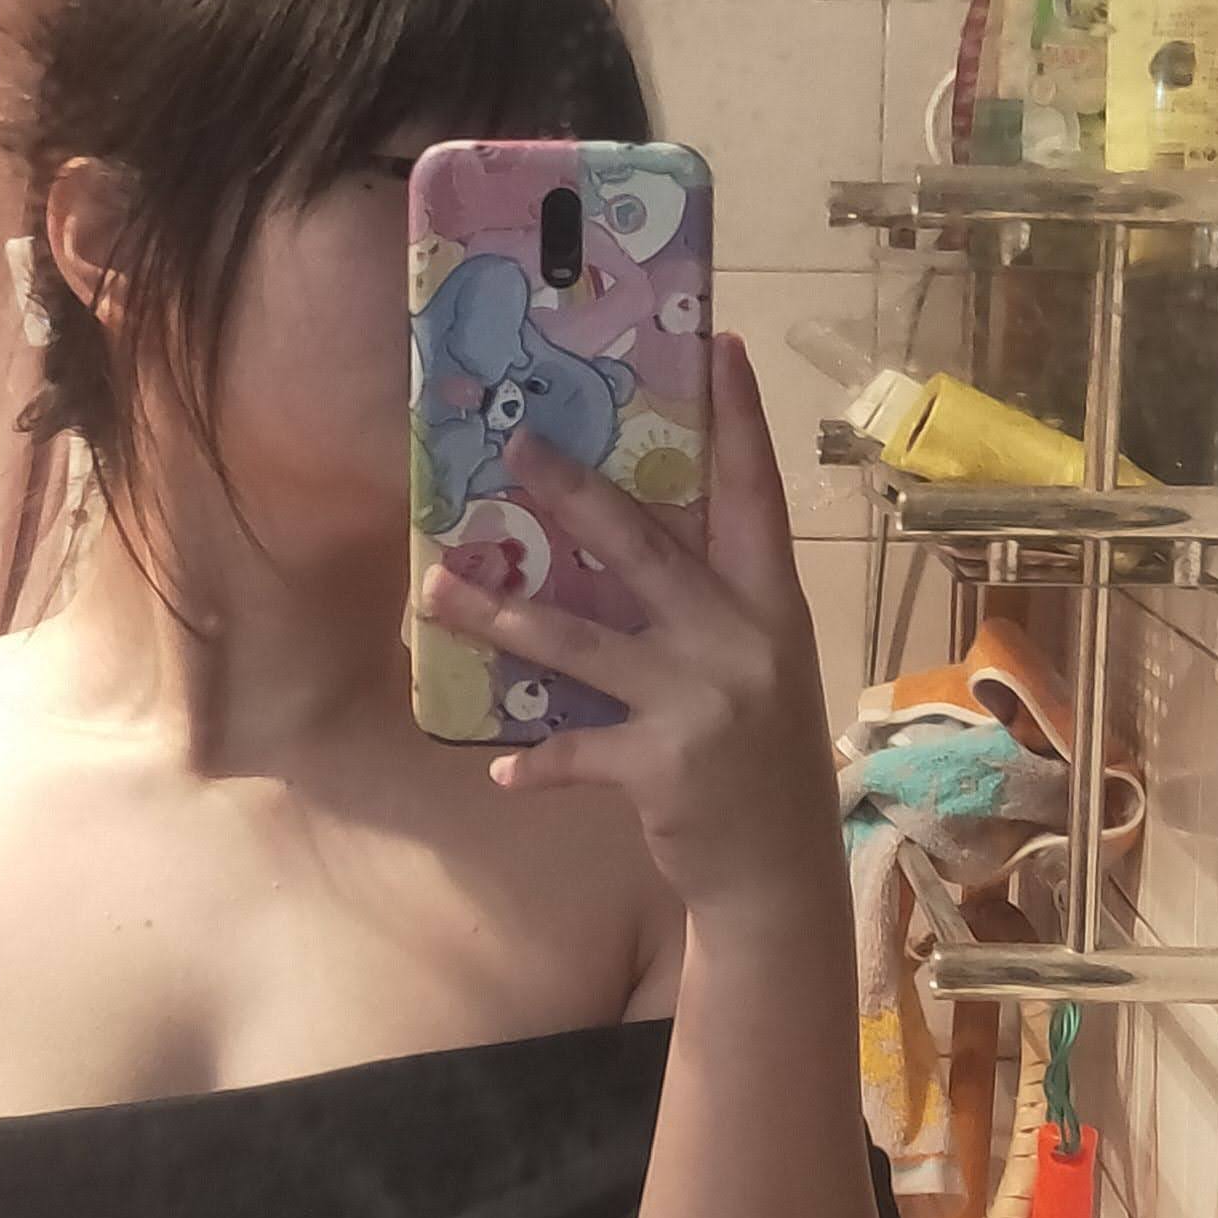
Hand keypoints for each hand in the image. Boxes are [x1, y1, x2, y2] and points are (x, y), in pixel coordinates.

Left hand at [419, 334, 839, 920]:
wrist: (780, 870)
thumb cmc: (761, 756)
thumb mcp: (759, 666)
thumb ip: (710, 607)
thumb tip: (622, 545)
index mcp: (770, 606)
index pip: (755, 497)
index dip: (742, 422)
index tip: (720, 347)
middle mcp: (740, 640)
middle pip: (643, 547)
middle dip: (574, 492)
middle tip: (515, 444)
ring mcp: (701, 702)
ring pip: (580, 641)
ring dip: (500, 616)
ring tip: (437, 587)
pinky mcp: (663, 766)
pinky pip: (577, 752)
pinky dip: (537, 760)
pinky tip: (500, 767)